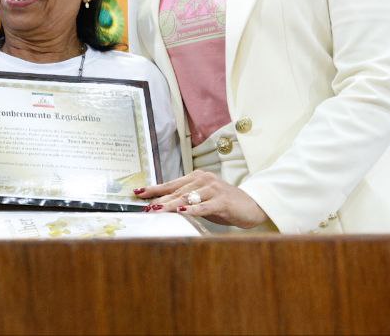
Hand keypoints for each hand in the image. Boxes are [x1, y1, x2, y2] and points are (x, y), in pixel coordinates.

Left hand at [136, 171, 268, 228]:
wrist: (251, 206)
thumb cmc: (224, 204)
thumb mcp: (202, 200)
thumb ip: (185, 201)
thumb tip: (162, 207)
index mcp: (197, 178)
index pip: (171, 183)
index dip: (154, 188)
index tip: (138, 193)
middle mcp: (203, 180)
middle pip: (176, 191)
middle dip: (159, 199)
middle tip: (144, 206)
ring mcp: (213, 189)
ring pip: (187, 197)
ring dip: (170, 205)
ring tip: (156, 210)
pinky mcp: (223, 200)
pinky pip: (205, 205)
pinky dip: (192, 209)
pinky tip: (182, 212)